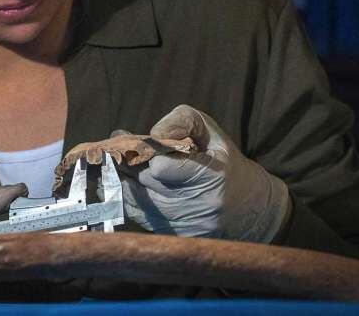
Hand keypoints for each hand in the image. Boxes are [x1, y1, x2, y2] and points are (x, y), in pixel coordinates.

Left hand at [116, 105, 289, 242]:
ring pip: (134, 202)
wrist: (247, 208)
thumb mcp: (209, 131)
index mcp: (211, 177)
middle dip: (127, 166)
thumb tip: (151, 133)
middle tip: (113, 152)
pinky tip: (126, 186)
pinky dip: (128, 200)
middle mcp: (198, 207)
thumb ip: (182, 120)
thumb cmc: (223, 161)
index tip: (136, 144)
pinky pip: (138, 217)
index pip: (160, 168)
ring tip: (112, 167)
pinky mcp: (174, 239)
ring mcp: (185, 227)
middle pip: (142, 184)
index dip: (144, 153)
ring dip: (120, 184)